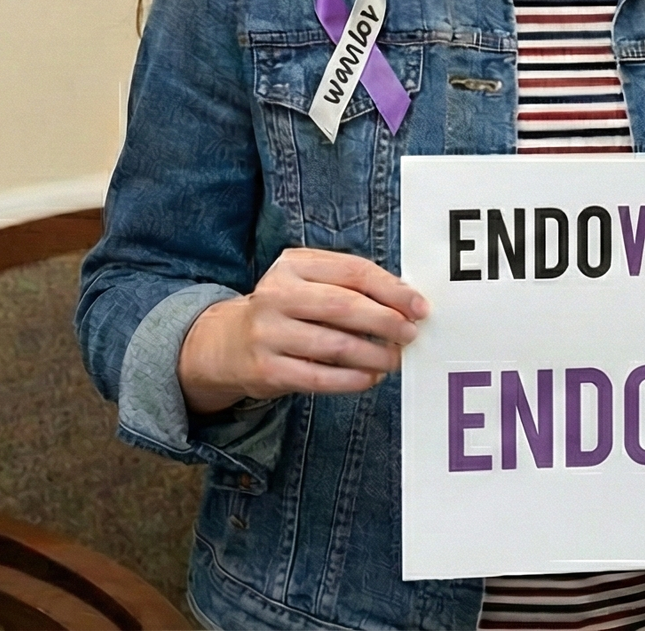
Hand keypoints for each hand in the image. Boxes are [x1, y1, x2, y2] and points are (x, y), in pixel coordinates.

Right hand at [179, 249, 429, 413]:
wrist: (225, 344)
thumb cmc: (284, 310)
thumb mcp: (307, 282)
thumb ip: (350, 284)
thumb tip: (405, 300)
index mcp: (293, 265)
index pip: (353, 271)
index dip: (392, 290)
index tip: (419, 306)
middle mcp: (276, 295)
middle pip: (344, 306)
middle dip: (386, 322)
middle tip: (410, 334)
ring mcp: (268, 334)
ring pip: (336, 346)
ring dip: (375, 354)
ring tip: (394, 358)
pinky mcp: (267, 370)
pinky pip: (320, 378)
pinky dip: (353, 379)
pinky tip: (370, 377)